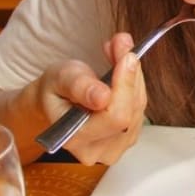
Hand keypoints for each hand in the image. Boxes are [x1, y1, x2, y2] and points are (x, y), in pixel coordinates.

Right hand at [30, 32, 147, 165]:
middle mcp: (97, 150)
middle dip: (130, 75)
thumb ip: (79, 86)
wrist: (55, 103)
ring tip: (118, 53)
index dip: (124, 85)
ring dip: (133, 78)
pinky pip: (140, 109)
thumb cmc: (54, 91)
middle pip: (130, 112)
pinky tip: (123, 72)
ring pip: (138, 108)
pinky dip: (134, 86)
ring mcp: (114, 148)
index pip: (114, 116)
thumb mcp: (59, 79)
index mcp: (75, 138)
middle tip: (122, 44)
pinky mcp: (126, 139)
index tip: (126, 56)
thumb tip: (102, 96)